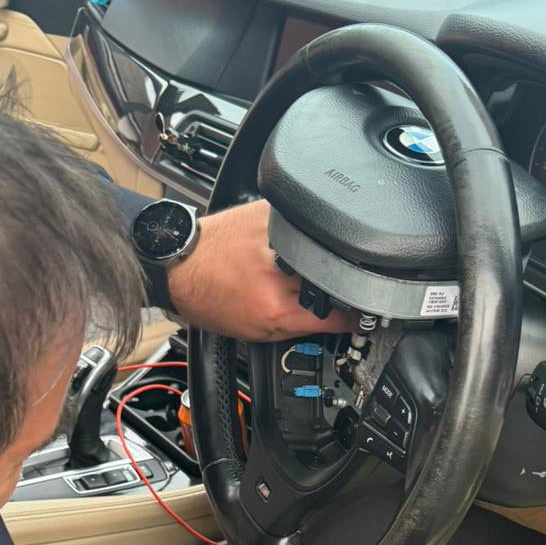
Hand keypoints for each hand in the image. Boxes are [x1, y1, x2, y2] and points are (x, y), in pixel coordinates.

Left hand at [167, 199, 351, 341]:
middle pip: (338, 280)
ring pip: (325, 251)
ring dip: (322, 261)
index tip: (364, 316)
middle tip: (329, 291)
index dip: (357, 317)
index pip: (340, 315)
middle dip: (340, 287)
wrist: (181, 265)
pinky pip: (306, 226)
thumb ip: (302, 326)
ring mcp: (279, 238)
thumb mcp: (257, 331)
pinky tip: (290, 244)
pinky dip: (305, 237)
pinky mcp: (273, 213)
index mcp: (277, 307)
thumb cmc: (210, 299)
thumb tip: (340, 322)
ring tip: (299, 266)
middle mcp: (280, 272)